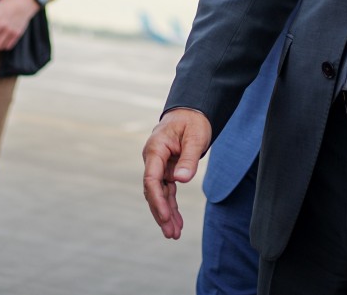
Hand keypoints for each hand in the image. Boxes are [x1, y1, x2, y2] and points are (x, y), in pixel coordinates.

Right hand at [141, 109, 211, 238]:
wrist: (191, 112)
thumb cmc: (193, 121)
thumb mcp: (195, 137)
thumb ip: (189, 158)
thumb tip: (181, 180)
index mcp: (156, 150)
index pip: (151, 179)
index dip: (157, 200)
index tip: (165, 216)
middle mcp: (153, 159)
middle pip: (153, 191)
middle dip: (161, 213)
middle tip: (170, 233)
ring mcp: (159, 166)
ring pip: (160, 194)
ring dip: (166, 213)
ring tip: (174, 234)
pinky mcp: (167, 170)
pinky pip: (167, 191)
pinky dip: (171, 206)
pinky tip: (176, 222)